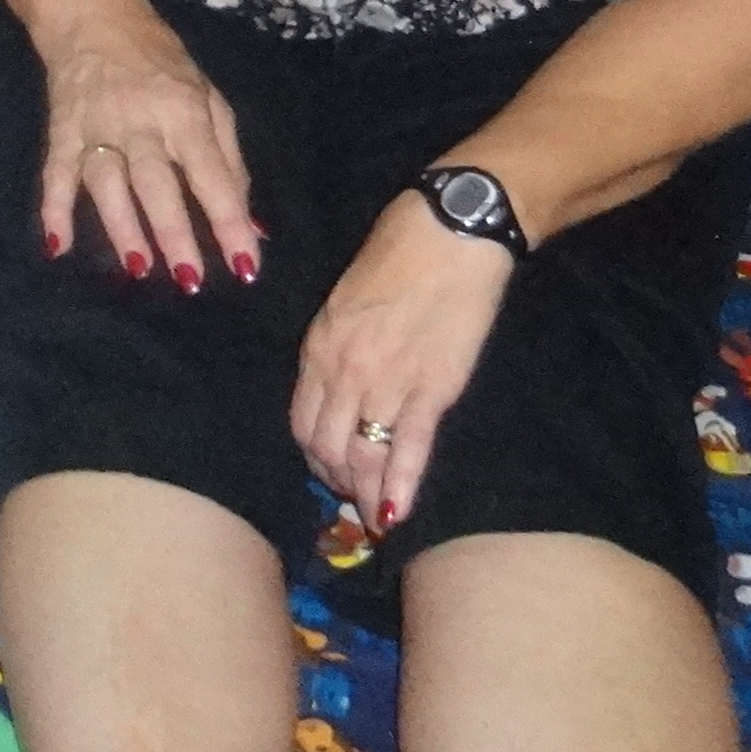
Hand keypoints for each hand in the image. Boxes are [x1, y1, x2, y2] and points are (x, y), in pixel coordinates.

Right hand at [29, 0, 262, 289]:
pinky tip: (57, 245)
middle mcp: (140, 121)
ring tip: (139, 270)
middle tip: (190, 281)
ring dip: (122, 227)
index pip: (211, 175)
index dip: (229, 221)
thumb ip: (228, 160)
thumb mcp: (208, 99)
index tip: (246, 265)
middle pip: (157, 183)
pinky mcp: (61, 130)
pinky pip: (57, 174)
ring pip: (107, 183)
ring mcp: (96, 126)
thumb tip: (250, 223)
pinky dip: (53, 209)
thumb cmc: (163, 65)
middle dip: (174, 233)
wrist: (93, 18)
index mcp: (185, 112)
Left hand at [291, 192, 516, 528]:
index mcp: (319, 347)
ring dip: (366, 493)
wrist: (448, 233)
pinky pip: (410, 449)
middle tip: (353, 500)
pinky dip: (401, 486)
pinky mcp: (431, 388)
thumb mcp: (346, 300)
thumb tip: (339, 384)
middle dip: (338, 481)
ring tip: (373, 518)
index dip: (313, 455)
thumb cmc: (399, 255)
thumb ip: (338, 346)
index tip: (327, 472)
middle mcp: (343, 371)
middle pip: (327, 447)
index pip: (302, 421)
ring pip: (363, 455)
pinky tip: (397, 514)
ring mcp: (386, 382)